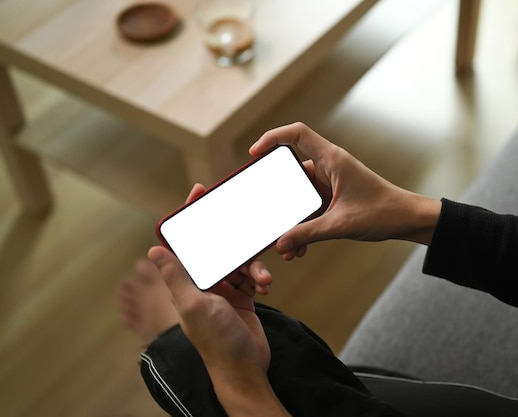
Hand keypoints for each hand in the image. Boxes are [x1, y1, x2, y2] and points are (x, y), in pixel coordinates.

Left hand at [150, 183, 271, 370]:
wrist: (245, 368)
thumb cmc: (216, 340)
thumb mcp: (194, 305)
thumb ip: (177, 277)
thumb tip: (153, 251)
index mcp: (187, 282)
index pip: (185, 243)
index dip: (189, 217)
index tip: (198, 191)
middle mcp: (204, 283)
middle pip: (217, 247)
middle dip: (232, 238)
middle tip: (244, 221)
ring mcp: (224, 289)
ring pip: (239, 261)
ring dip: (252, 267)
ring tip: (262, 280)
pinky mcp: (243, 297)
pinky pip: (252, 276)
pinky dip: (260, 278)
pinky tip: (265, 286)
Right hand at [249, 122, 441, 259]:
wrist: (407, 220)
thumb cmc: (383, 212)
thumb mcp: (341, 225)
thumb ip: (308, 234)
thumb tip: (281, 243)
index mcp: (332, 160)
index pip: (297, 134)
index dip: (272, 138)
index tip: (255, 154)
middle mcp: (329, 167)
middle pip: (291, 173)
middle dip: (277, 196)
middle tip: (264, 212)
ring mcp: (330, 183)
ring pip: (299, 196)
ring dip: (291, 218)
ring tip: (285, 242)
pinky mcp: (332, 198)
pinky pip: (309, 208)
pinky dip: (302, 224)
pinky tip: (298, 245)